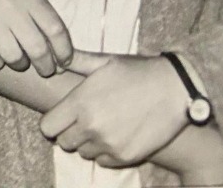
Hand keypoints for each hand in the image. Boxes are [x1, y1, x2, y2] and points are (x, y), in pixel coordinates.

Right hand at [0, 0, 72, 76]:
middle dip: (45, 66)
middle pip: (37, 48)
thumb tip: (62, 53)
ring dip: (18, 64)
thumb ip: (41, 14)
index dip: (64, 52)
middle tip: (44, 69)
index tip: (64, 62)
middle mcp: (7, 4)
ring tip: (17, 60)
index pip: (55, 30)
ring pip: (13, 57)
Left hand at [41, 52, 189, 166]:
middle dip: (68, 132)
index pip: (47, 127)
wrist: (175, 90)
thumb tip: (54, 59)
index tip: (61, 117)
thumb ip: (74, 61)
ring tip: (102, 126)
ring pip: (83, 152)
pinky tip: (115, 136)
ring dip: (87, 142)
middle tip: (82, 120)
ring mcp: (109, 144)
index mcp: (80, 103)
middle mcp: (91, 126)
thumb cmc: (136, 72)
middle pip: (63, 142)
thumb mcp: (103, 61)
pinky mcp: (126, 156)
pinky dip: (105, 152)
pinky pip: (103, 162)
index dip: (52, 122)